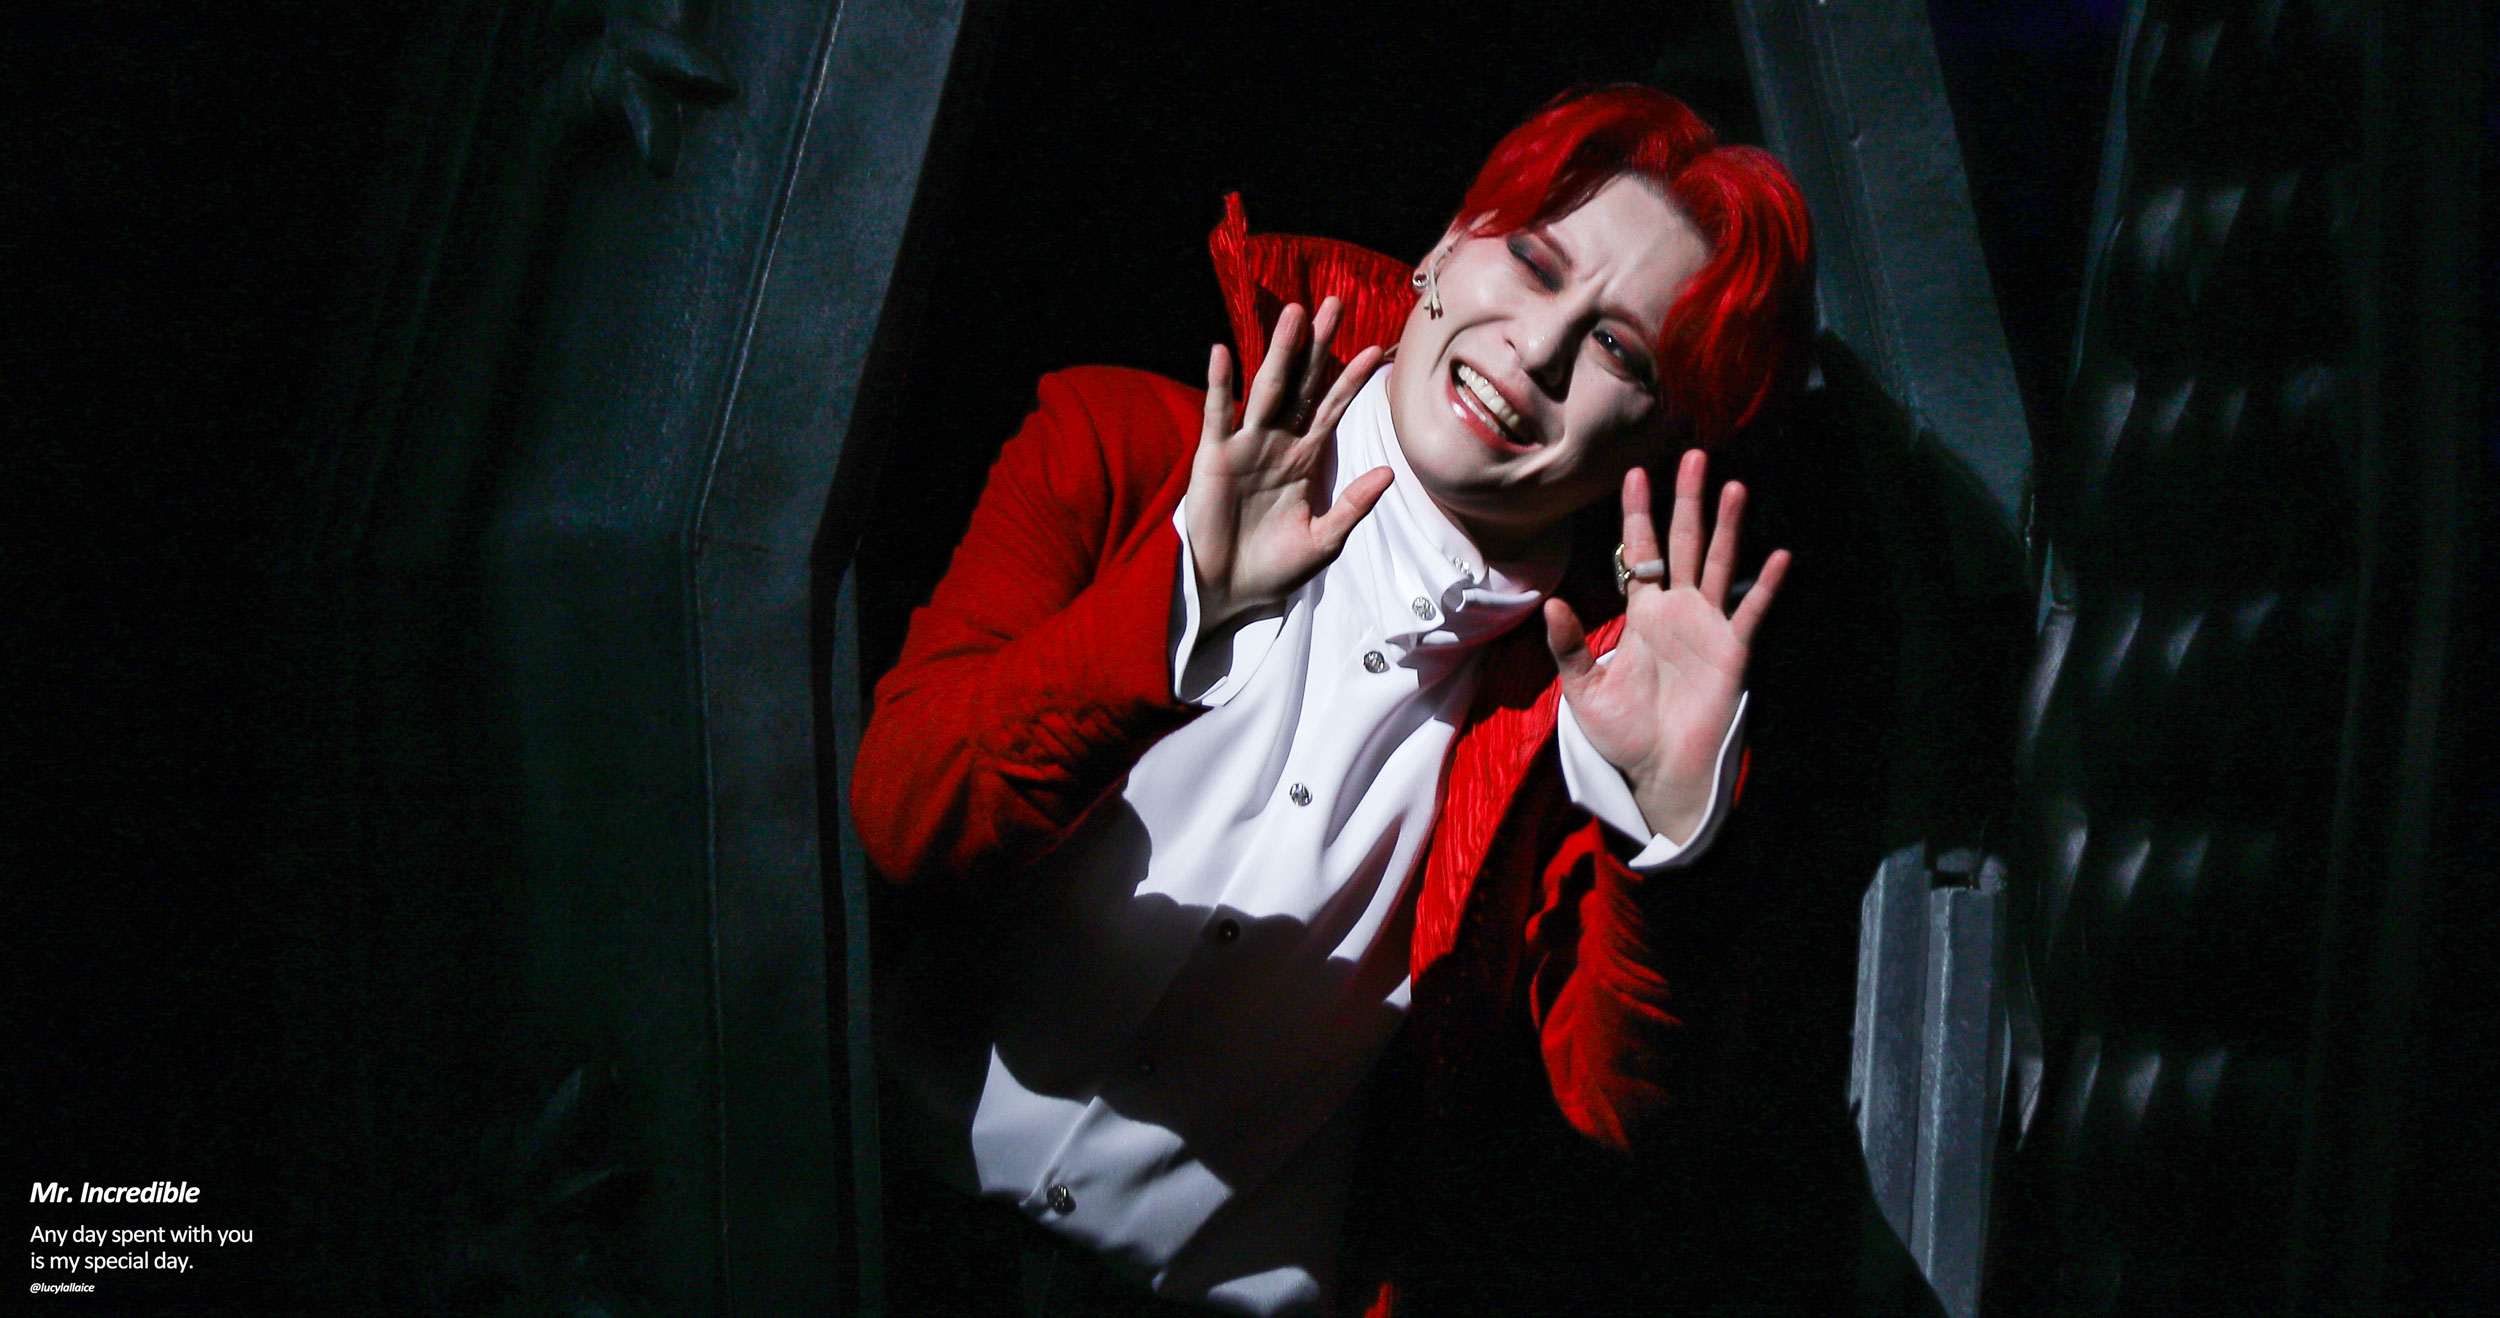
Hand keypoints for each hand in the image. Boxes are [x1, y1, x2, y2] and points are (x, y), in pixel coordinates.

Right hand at [1187, 298, 1392, 632]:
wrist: (1230, 591)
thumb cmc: (1276, 567)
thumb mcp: (1325, 540)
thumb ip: (1352, 505)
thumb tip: (1389, 471)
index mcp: (1305, 458)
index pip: (1333, 408)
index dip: (1352, 380)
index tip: (1375, 349)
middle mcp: (1278, 443)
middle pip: (1303, 384)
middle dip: (1318, 346)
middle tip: (1334, 304)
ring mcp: (1245, 446)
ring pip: (1267, 389)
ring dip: (1281, 352)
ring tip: (1295, 313)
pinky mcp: (1214, 458)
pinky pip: (1218, 416)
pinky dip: (1220, 386)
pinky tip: (1223, 353)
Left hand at [1545, 450, 1789, 843]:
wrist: (1659, 770)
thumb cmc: (1623, 731)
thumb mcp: (1584, 689)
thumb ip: (1569, 646)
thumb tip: (1552, 602)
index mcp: (1642, 613)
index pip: (1639, 552)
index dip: (1638, 514)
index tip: (1635, 472)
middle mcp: (1677, 610)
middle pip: (1683, 543)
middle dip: (1687, 500)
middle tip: (1694, 455)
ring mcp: (1708, 627)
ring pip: (1717, 564)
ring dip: (1727, 527)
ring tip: (1733, 487)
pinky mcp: (1732, 651)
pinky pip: (1751, 612)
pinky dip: (1764, 585)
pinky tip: (1777, 556)